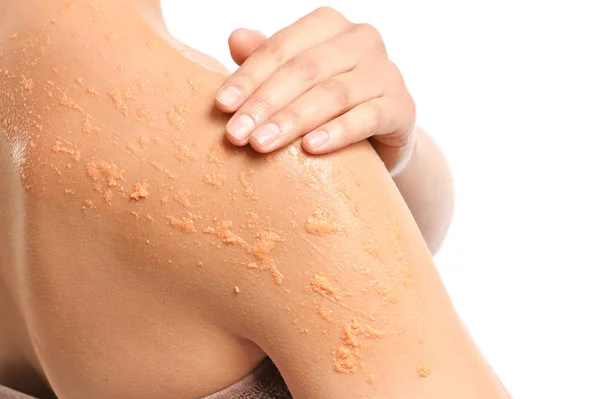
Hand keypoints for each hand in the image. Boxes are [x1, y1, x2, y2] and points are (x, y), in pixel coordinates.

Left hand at [214, 7, 415, 170]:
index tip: (220, 107)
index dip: (248, 76)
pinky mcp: (402, 106)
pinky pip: (368, 117)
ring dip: (293, 120)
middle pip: (305, 70)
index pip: (282, 47)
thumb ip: (268, 59)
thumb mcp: (294, 81)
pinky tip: (311, 148)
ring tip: (261, 145)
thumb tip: (235, 38)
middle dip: (265, 103)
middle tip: (236, 135)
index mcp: (328, 26)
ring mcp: (386, 72)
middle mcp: (361, 39)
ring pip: (332, 94)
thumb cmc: (327, 104)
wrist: (380, 136)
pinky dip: (338, 132)